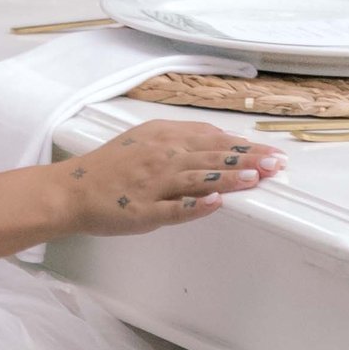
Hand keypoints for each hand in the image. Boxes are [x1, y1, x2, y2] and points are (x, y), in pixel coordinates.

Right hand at [58, 120, 280, 235]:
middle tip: (276, 163)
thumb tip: (219, 143)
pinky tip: (215, 204)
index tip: (269, 151)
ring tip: (255, 178)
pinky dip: (194, 206)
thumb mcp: (146, 141)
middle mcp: (161, 157)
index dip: (244, 145)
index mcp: (163, 138)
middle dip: (247, 159)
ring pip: (197, 179)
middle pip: (211, 157)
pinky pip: (173, 209)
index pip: (212, 138)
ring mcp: (153, 185)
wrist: (72, 190)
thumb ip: (181, 140)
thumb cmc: (110, 168)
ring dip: (227, 178)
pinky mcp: (144, 211)